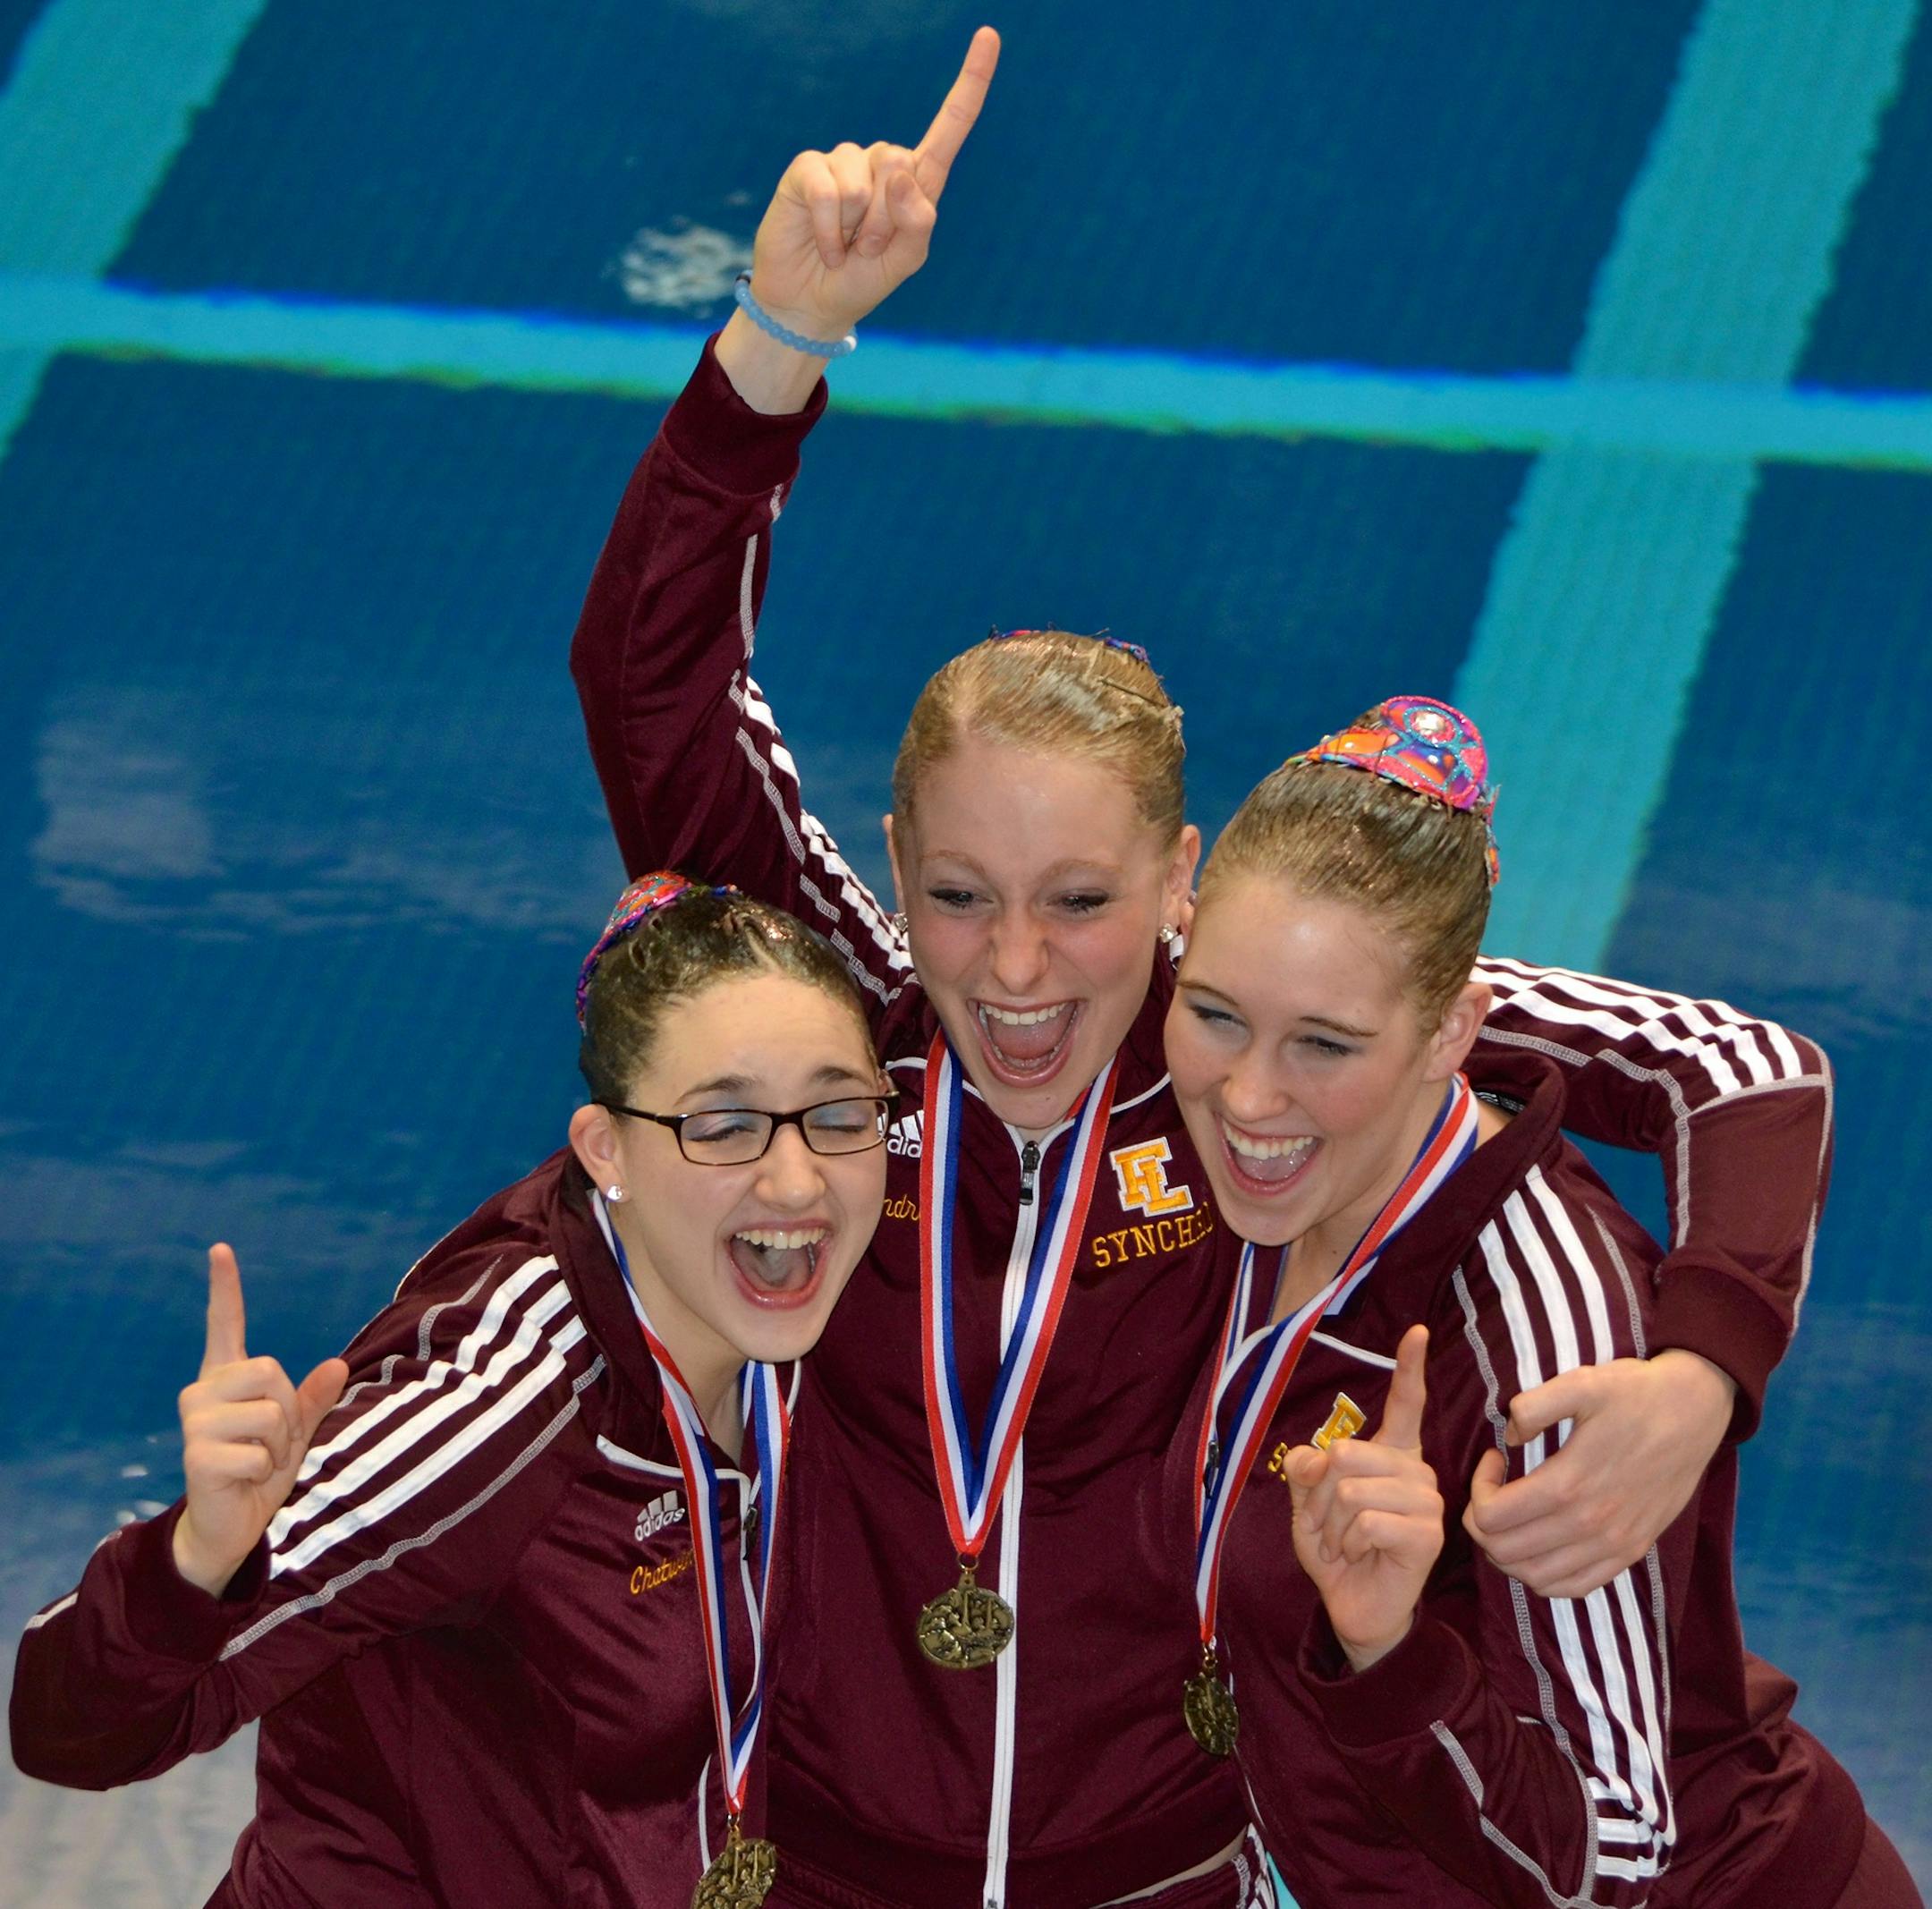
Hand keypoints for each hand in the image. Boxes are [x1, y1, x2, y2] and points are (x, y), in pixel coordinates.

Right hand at [171, 1245, 348, 1597]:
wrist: (229, 1527)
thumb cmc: (259, 1474)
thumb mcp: (295, 1433)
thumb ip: (312, 1400)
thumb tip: (339, 1365)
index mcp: (225, 1380)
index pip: (224, 1325)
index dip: (223, 1287)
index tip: (220, 1248)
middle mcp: (201, 1392)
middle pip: (272, 1370)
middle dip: (288, 1412)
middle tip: (271, 1444)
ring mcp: (194, 1422)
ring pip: (270, 1410)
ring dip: (279, 1444)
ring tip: (257, 1462)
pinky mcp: (196, 1454)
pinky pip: (259, 1450)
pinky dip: (265, 1471)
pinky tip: (243, 1481)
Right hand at [717, 26, 999, 408]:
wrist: (812, 304)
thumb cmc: (862, 281)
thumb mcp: (907, 260)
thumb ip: (919, 221)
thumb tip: (899, 172)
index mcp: (917, 182)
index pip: (949, 126)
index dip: (970, 83)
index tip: (989, 37)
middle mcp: (882, 163)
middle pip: (902, 167)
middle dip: (888, 221)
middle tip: (868, 249)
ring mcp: (843, 163)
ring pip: (866, 180)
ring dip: (858, 227)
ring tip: (845, 247)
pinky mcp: (808, 169)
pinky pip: (828, 189)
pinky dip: (829, 228)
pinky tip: (824, 244)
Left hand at [1286, 1324, 1443, 1671]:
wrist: (1352, 1604)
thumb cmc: (1335, 1549)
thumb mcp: (1307, 1503)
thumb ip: (1306, 1470)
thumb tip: (1314, 1456)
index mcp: (1391, 1454)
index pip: (1406, 1403)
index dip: (1410, 1366)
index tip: (1418, 1331)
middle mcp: (1415, 1471)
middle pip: (1345, 1454)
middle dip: (1319, 1497)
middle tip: (1329, 1527)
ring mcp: (1428, 1502)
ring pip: (1352, 1490)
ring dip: (1331, 1525)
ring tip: (1345, 1545)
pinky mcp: (1429, 1535)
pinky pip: (1368, 1521)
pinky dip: (1349, 1543)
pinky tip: (1361, 1556)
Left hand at [1463, 1349, 1734, 1598]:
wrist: (1696, 1411)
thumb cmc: (1635, 1393)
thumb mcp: (1580, 1382)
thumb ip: (1532, 1406)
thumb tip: (1509, 1439)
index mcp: (1568, 1485)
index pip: (1491, 1517)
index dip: (1478, 1489)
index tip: (1494, 1459)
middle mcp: (1589, 1526)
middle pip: (1505, 1552)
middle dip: (1483, 1522)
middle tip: (1495, 1487)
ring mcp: (1614, 1546)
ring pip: (1535, 1577)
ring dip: (1508, 1551)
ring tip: (1514, 1514)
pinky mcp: (1632, 1552)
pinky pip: (1574, 1587)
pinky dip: (1545, 1575)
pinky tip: (1542, 1541)